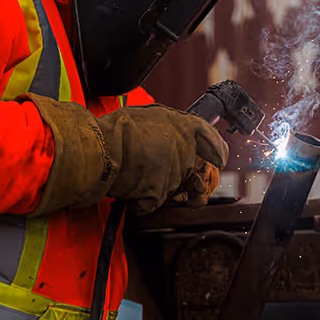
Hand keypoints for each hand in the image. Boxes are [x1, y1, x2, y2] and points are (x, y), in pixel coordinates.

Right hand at [20, 96, 226, 216]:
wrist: (99, 147)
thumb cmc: (117, 129)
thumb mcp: (150, 117)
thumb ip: (169, 128)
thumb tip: (173, 135)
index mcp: (184, 127)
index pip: (212, 141)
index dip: (218, 151)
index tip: (219, 159)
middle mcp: (184, 150)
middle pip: (191, 171)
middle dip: (180, 176)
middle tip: (161, 173)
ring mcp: (174, 174)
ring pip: (172, 188)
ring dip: (158, 188)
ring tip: (138, 176)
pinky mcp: (159, 194)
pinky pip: (154, 202)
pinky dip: (141, 201)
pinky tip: (128, 188)